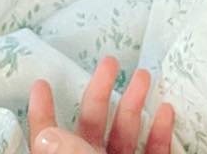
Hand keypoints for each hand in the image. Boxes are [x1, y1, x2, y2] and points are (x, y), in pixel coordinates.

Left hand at [26, 54, 175, 153]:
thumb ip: (70, 150)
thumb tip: (45, 134)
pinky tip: (166, 110)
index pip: (49, 137)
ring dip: (134, 103)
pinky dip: (160, 131)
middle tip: (110, 61)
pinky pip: (154, 150)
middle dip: (101, 91)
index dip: (43, 112)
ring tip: (144, 76)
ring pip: (125, 134)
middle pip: (93, 125)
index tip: (41, 83)